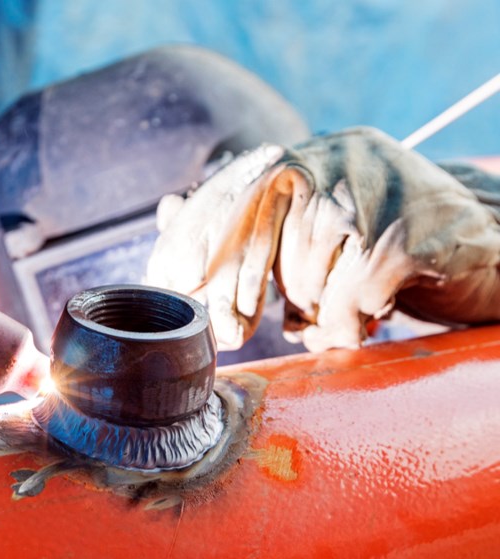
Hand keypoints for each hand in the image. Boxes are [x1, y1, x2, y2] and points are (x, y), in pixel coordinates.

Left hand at [146, 126, 499, 350]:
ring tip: (340, 304)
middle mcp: (337, 159)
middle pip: (259, 237)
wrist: (483, 249)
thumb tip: (168, 208)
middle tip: (248, 325)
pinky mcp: (404, 240)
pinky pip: (345, 303)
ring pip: (301, 279)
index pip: (230, 191)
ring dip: (313, 309)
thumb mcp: (309, 223)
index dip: (196, 240)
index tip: (177, 280)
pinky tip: (367, 317)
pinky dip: (347, 325)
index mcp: (307, 153)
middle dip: (245, 289)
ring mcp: (373, 196)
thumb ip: (245, 217)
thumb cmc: (380, 243)